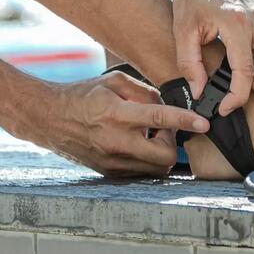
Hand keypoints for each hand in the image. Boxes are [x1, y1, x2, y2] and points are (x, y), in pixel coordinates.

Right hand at [33, 71, 209, 177]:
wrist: (50, 118)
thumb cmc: (82, 95)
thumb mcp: (112, 81)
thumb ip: (143, 91)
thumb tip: (167, 104)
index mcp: (116, 113)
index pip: (158, 119)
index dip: (184, 120)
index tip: (203, 123)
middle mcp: (115, 141)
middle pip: (165, 156)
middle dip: (173, 143)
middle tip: (163, 130)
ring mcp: (112, 161)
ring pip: (156, 168)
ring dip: (160, 152)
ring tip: (146, 136)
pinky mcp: (110, 173)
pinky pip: (141, 172)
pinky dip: (146, 160)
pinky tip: (135, 145)